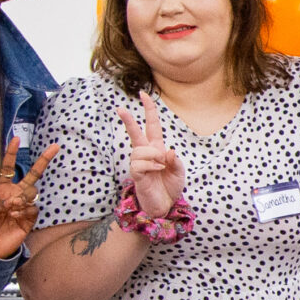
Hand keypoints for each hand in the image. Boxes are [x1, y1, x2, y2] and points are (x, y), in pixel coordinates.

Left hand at [0, 137, 59, 259]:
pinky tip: (14, 217)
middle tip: (55, 147)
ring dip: (22, 197)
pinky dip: (24, 211)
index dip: (11, 154)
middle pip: (32, 174)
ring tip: (10, 209)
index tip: (16, 139)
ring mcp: (23, 205)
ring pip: (32, 191)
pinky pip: (33, 207)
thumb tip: (13, 200)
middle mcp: (14, 194)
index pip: (7, 168)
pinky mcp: (29, 217)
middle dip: (43, 160)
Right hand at [116, 93, 186, 218]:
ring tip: (161, 165)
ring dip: (153, 155)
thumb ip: (175, 161)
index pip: (151, 125)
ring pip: (140, 150)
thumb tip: (168, 150)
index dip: (149, 110)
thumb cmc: (170, 186)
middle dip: (128, 120)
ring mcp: (139, 163)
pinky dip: (151, 165)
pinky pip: (140, 163)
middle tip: (119, 108)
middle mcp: (146, 153)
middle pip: (135, 133)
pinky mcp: (136, 174)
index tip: (144, 94)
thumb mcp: (179, 171)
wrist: (165, 205)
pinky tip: (157, 169)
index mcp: (157, 147)